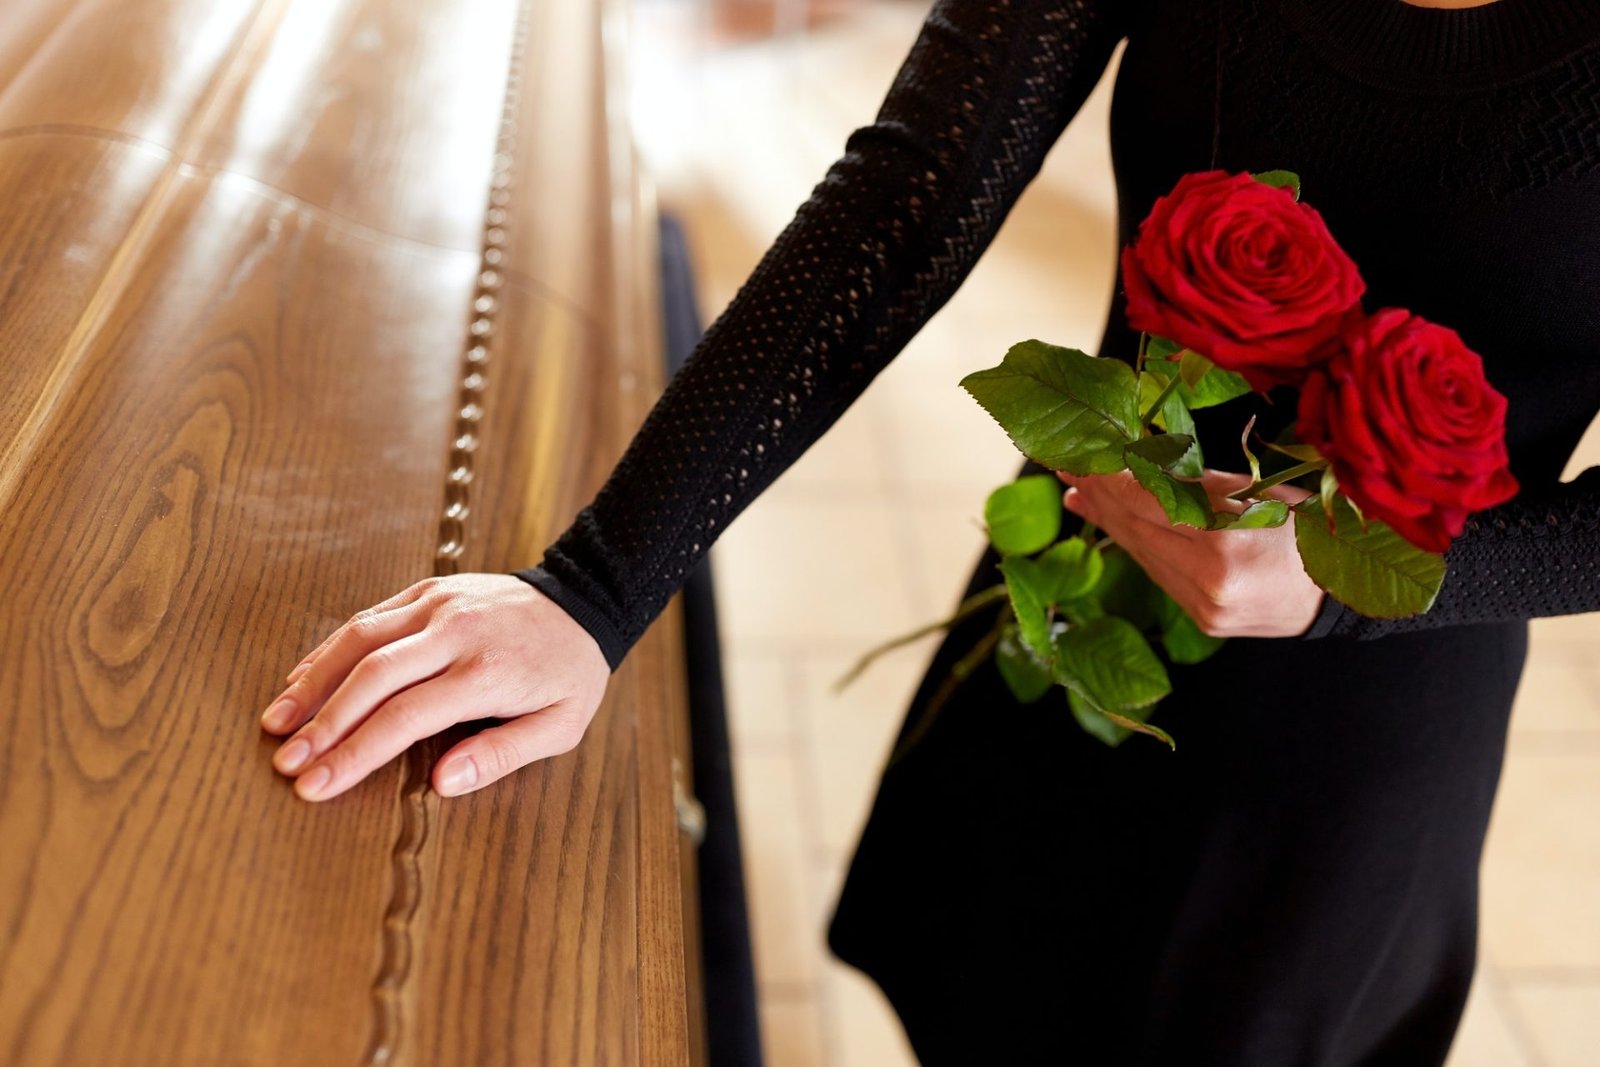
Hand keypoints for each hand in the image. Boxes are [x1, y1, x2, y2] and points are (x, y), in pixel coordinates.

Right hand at [259, 574, 609, 801]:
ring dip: (312, 682)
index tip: (315, 786)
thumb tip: (443, 783)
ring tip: (275, 723)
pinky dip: (330, 650)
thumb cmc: (569, 674)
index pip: (406, 717)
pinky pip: (368, 618)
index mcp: (488, 672)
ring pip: (359, 638)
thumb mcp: (560, 725)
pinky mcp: (427, 590)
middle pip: (373, 677)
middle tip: (285, 763)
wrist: (584, 600)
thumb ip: (502, 755)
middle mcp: (456, 632)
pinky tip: (301, 681)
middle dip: (322, 724)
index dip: (355, 753)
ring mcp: (438, 605)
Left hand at [1058, 468, 1324, 637]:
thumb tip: (1126, 466)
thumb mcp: (1258, 491)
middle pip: (1138, 529)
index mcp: (1228, 544)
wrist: (1341, 596)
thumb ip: (1192, 483)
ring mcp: (1203, 607)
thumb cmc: (1309, 528)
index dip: (1112, 479)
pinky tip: (1104, 519)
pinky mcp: (1201, 619)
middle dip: (1100, 494)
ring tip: (1077, 488)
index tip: (1082, 454)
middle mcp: (1210, 582)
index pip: (1152, 504)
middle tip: (1066, 464)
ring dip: (1107, 518)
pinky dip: (1131, 542)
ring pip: (1141, 553)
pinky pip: (1157, 572)